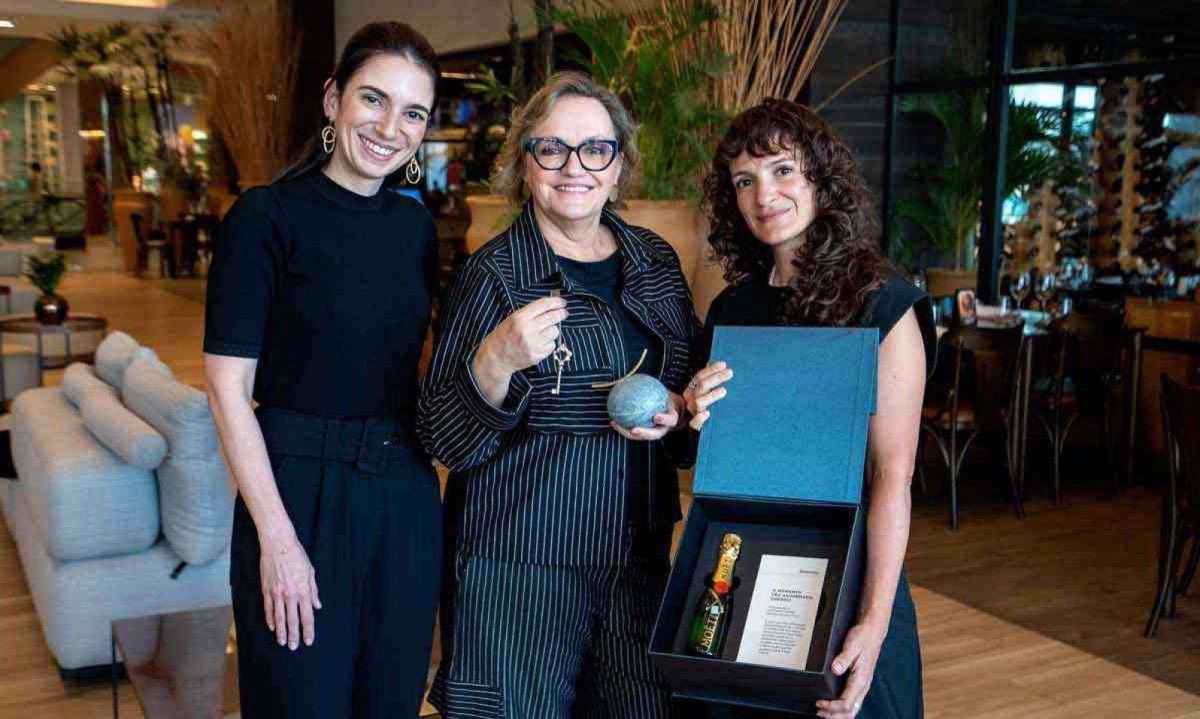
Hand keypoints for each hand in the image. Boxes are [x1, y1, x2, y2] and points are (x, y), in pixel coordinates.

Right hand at [259, 530, 321, 649]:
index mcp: (303, 590)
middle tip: (295, 647)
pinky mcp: (266, 590)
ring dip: (281, 632)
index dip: (308, 630)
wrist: (278, 544)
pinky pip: (268, 608)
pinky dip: (270, 619)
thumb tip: (317, 605)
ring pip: (279, 618)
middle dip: (294, 635)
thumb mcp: (310, 572)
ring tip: (283, 642)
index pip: (307, 615)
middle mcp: (290, 594)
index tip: (309, 640)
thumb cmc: (296, 556)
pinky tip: (272, 627)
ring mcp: (276, 593)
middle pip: (292, 620)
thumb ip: (314, 591)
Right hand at [477, 296, 568, 375]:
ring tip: (544, 331)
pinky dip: (549, 343)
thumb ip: (531, 312)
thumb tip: (552, 306)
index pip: (544, 305)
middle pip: (553, 317)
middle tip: (564, 313)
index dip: (556, 302)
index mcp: (519, 318)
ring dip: (553, 330)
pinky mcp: (537, 355)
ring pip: (555, 332)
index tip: (563, 302)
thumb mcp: (513, 319)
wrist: (496, 358)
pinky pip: (552, 345)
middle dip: (561, 314)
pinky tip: (541, 343)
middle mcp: (527, 330)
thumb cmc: (504, 335)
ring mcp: (533, 344)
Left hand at [611, 391, 684, 440]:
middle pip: (655, 434)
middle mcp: (663, 428)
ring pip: (641, 437)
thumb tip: (640, 376)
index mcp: (671, 419)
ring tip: (615, 424)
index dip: (664, 419)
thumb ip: (657, 388)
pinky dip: (622, 427)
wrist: (670, 411)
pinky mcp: (645, 434)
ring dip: (627, 432)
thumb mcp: (665, 393)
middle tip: (634, 430)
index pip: (671, 420)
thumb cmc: (666, 399)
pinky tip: (612, 421)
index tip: (655, 417)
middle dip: (644, 433)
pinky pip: (633, 432)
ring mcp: (654, 433)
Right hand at [683, 361, 732, 429]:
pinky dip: (699, 418)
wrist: (682, 425)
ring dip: (711, 395)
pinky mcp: (693, 425)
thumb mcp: (701, 393)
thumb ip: (708, 381)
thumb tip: (721, 365)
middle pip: (701, 386)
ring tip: (724, 391)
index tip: (723, 364)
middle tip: (729, 373)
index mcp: (691, 390)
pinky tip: (707, 414)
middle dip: (716, 378)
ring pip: (699, 402)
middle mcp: (690, 399)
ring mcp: (692, 412)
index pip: (699, 377)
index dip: (711, 370)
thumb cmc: (697, 407)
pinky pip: (694, 423)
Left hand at [815, 617, 887, 718]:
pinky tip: (832, 704)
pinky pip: (853, 701)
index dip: (832, 707)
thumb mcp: (852, 645)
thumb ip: (843, 658)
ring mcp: (862, 685)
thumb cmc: (863, 637)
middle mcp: (863, 686)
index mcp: (861, 680)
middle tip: (819, 713)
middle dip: (834, 716)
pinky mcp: (859, 682)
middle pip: (850, 711)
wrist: (873, 630)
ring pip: (853, 708)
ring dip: (838, 714)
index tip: (819, 703)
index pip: (847, 703)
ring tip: (823, 712)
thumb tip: (835, 669)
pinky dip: (842, 707)